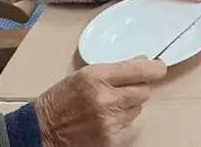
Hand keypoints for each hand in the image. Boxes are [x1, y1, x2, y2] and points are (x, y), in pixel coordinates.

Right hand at [36, 57, 165, 146]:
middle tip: (122, 90)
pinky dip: (120, 122)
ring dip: (128, 106)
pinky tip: (103, 121)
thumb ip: (114, 70)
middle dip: (137, 88)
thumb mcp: (83, 76)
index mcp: (96, 77)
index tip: (159, 67)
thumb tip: (143, 62)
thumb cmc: (59, 101)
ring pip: (137, 109)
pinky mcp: (111, 139)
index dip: (155, 69)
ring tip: (106, 107)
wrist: (40, 131)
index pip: (139, 70)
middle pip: (143, 91)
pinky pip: (127, 126)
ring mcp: (109, 121)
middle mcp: (106, 98)